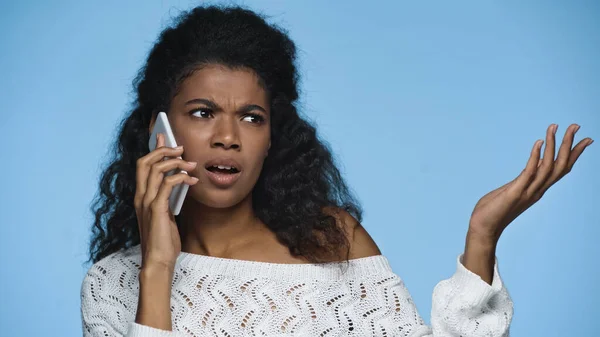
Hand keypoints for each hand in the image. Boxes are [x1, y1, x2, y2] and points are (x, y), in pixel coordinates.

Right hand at [134, 133, 198, 269]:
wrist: (159, 261)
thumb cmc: (163, 240)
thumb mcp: (166, 214)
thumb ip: (168, 198)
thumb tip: (179, 181)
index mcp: (140, 197)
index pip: (142, 165)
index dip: (153, 149)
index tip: (164, 137)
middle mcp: (140, 197)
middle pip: (145, 162)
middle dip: (163, 150)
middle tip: (181, 148)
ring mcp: (147, 202)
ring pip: (156, 169)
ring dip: (176, 162)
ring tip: (191, 163)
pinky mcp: (157, 209)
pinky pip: (167, 184)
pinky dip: (181, 177)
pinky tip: (192, 180)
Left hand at [468, 124, 592, 243]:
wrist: (482, 229)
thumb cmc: (494, 209)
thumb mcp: (514, 189)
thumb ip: (526, 178)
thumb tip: (537, 162)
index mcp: (538, 190)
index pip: (562, 170)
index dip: (575, 154)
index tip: (586, 139)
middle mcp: (537, 190)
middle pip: (561, 166)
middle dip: (569, 145)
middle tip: (576, 125)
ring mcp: (528, 192)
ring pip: (548, 167)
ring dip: (553, 145)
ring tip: (554, 127)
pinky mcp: (515, 192)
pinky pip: (529, 172)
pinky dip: (535, 157)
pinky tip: (539, 142)